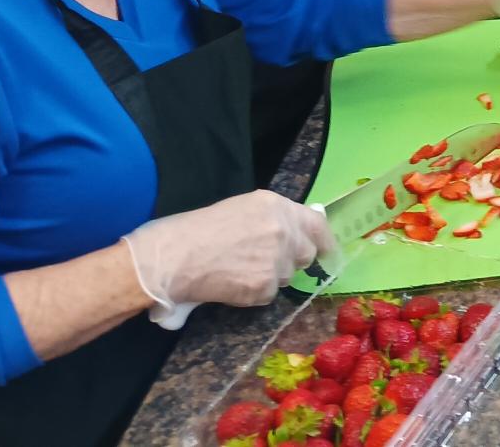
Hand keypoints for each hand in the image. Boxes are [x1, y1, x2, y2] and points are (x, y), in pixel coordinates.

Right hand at [121, 190, 334, 329]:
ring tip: (238, 270)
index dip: (323, 239)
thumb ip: (272, 218)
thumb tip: (295, 231)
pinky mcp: (265, 286)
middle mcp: (283, 230)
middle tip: (262, 262)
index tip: (326, 250)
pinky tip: (231, 283)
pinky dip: (254, 293)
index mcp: (276, 206)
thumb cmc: (196, 230)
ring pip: (286, 275)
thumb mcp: (241, 209)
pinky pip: (269, 294)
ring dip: (269, 276)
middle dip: (290, 260)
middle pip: (305, 253)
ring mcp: (277, 259)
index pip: (316, 223)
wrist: (173, 257)